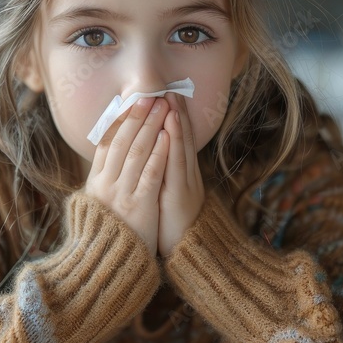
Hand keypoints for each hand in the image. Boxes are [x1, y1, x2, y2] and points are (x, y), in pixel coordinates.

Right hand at [84, 97, 168, 256]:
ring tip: (161, 107)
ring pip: (137, 152)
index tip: (130, 102)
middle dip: (137, 117)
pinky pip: (150, 173)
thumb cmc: (109, 236)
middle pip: (122, 142)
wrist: (109, 266)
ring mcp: (121, 194)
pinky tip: (167, 136)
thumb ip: (103, 181)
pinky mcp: (139, 205)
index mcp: (95, 183)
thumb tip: (107, 156)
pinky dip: (158, 152)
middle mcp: (105, 185)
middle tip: (149, 96)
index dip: (119, 121)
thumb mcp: (99, 206)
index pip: (107, 143)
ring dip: (150, 126)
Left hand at [157, 93, 204, 257]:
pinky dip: (174, 144)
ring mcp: (186, 183)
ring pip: (180, 146)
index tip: (165, 95)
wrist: (190, 254)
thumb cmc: (174, 228)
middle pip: (180, 137)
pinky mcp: (180, 195)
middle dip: (175, 112)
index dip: (172, 117)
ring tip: (170, 98)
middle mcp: (186, 175)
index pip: (175, 140)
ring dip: (176, 120)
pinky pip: (176, 166)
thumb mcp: (167, 197)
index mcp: (180, 175)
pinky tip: (170, 128)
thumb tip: (151, 158)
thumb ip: (162, 177)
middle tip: (169, 87)